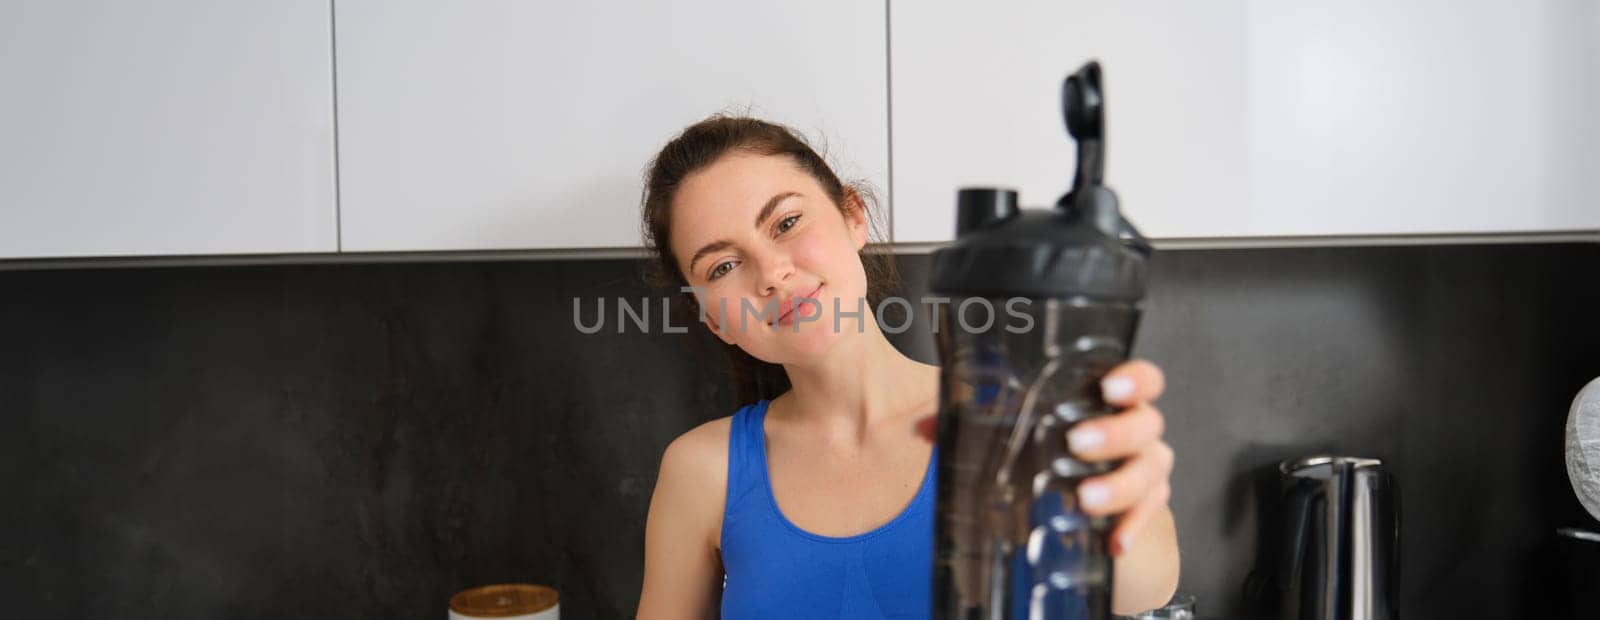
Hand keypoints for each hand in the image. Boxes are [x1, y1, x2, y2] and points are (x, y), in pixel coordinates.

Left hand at [914, 359, 1171, 556]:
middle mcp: (1136, 431)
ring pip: (1152, 469)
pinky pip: (1149, 515)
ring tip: (1084, 499)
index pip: (1142, 378)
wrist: (1080, 505)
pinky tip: (1113, 541)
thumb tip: (925, 427)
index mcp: (1108, 402)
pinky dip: (1132, 526)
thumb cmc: (1049, 454)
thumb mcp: (1014, 435)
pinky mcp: (1145, 508)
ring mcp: (1144, 469)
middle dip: (1115, 432)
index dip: (1134, 378)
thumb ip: (976, 421)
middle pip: (1147, 423)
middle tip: (1075, 444)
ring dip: (1120, 484)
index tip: (1108, 386)